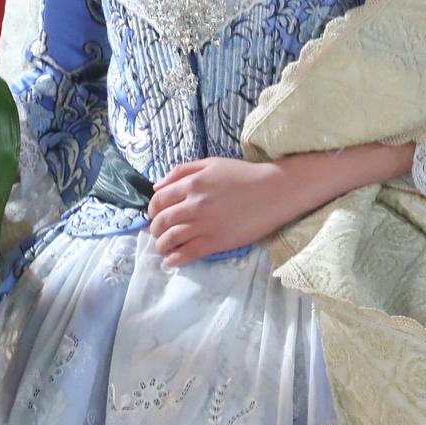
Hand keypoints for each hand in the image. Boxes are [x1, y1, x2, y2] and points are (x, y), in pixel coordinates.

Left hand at [146, 157, 309, 266]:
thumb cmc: (243, 175)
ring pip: (171, 239)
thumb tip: (157, 187)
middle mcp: (194, 204)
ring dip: (161, 245)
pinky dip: (174, 259)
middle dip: (155, 230)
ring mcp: (204, 225)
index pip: (159, 200)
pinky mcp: (216, 242)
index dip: (152, 210)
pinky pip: (187, 253)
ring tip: (163, 248)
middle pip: (162, 221)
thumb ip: (181, 171)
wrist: (273, 192)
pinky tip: (171, 261)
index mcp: (191, 183)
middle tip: (158, 233)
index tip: (154, 216)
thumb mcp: (211, 163)